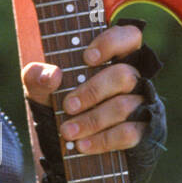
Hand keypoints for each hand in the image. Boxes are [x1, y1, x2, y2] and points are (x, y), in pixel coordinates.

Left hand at [21, 23, 147, 155]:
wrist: (68, 144)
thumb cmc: (60, 103)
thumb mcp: (40, 89)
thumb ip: (37, 77)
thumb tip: (53, 75)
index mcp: (115, 58)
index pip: (129, 36)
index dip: (113, 43)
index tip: (87, 58)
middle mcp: (134, 78)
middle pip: (124, 75)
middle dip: (92, 91)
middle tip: (68, 106)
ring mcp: (143, 105)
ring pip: (124, 106)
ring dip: (93, 120)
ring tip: (68, 131)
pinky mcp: (144, 132)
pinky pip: (129, 133)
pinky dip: (102, 140)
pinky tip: (83, 145)